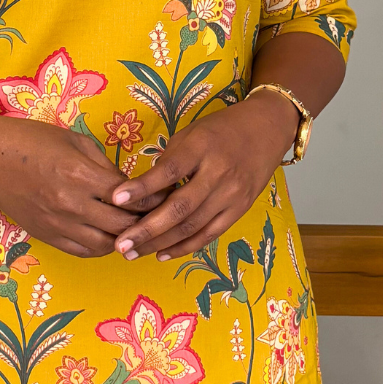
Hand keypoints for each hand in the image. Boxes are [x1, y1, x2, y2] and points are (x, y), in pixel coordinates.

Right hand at [0, 112, 158, 258]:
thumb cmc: (32, 140)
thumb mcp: (76, 141)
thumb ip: (105, 166)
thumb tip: (130, 187)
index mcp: (81, 175)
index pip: (131, 197)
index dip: (153, 198)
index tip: (165, 196)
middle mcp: (71, 204)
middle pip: (123, 225)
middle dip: (145, 222)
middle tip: (158, 217)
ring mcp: (57, 223)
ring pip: (106, 246)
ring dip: (125, 240)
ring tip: (136, 231)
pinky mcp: (46, 235)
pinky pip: (82, 251)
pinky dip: (101, 248)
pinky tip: (110, 239)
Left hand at [107, 93, 297, 262]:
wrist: (266, 129)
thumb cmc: (221, 129)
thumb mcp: (191, 134)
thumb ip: (169, 161)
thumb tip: (141, 192)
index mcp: (202, 147)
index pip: (170, 171)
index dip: (143, 187)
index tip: (116, 199)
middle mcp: (219, 173)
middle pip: (180, 207)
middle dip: (147, 229)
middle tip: (120, 243)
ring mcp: (232, 194)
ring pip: (192, 226)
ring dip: (160, 243)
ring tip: (132, 253)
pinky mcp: (240, 209)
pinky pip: (209, 234)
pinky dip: (184, 247)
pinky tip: (161, 254)